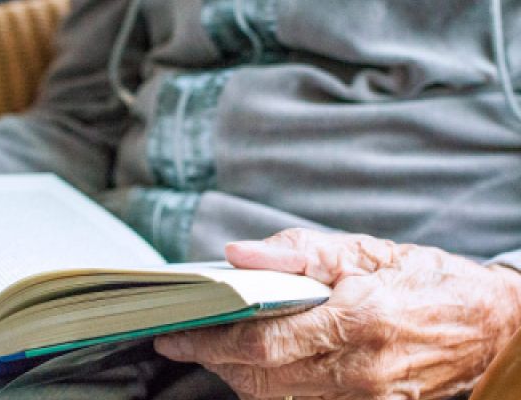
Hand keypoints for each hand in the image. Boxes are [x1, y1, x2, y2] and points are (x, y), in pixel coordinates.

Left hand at [154, 228, 520, 398]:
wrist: (491, 328)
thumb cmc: (426, 282)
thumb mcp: (366, 250)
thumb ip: (298, 252)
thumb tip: (237, 254)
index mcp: (356, 322)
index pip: (260, 342)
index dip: (207, 340)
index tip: (171, 334)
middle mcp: (358, 372)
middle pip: (258, 377)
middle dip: (213, 359)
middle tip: (186, 337)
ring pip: (273, 398)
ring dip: (236, 375)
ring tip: (217, 347)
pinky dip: (269, 388)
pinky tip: (259, 365)